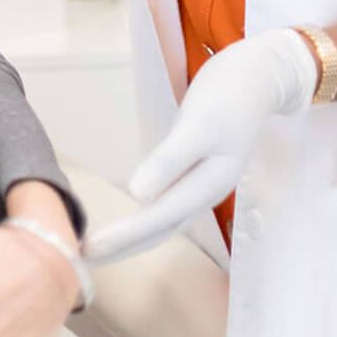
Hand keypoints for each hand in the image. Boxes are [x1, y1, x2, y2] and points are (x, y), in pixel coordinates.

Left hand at [84, 28, 317, 265]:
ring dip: (132, 237)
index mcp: (209, 185)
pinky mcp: (196, 171)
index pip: (158, 219)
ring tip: (99, 248)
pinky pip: (168, 204)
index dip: (123, 236)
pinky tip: (131, 222)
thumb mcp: (199, 125)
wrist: (257, 76)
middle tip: (79, 260)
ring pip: (164, 221)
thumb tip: (137, 196)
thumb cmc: (227, 96)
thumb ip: (170, 161)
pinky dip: (146, 218)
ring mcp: (202, 184)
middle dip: (122, 246)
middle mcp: (206, 193)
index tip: (87, 250)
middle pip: (160, 228)